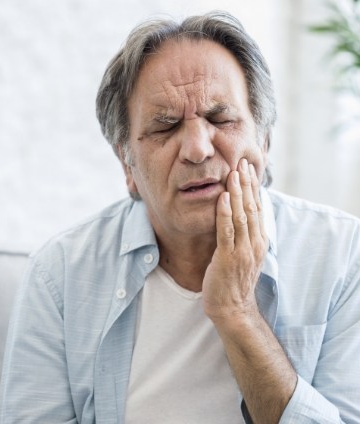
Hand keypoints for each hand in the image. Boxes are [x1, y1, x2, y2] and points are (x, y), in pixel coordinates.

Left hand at [203, 158, 267, 322]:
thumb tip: (241, 215)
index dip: (253, 188)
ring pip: (241, 216)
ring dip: (237, 193)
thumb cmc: (235, 280)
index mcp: (259, 241)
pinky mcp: (227, 258)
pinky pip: (226, 231)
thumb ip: (245, 235)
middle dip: (246, 184)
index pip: (258, 208)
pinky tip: (222, 197)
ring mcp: (242, 251)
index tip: (249, 169)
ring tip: (233, 173)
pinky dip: (224, 213)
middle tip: (242, 163)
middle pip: (252, 208)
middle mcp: (254, 243)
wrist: (233, 308)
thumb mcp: (246, 254)